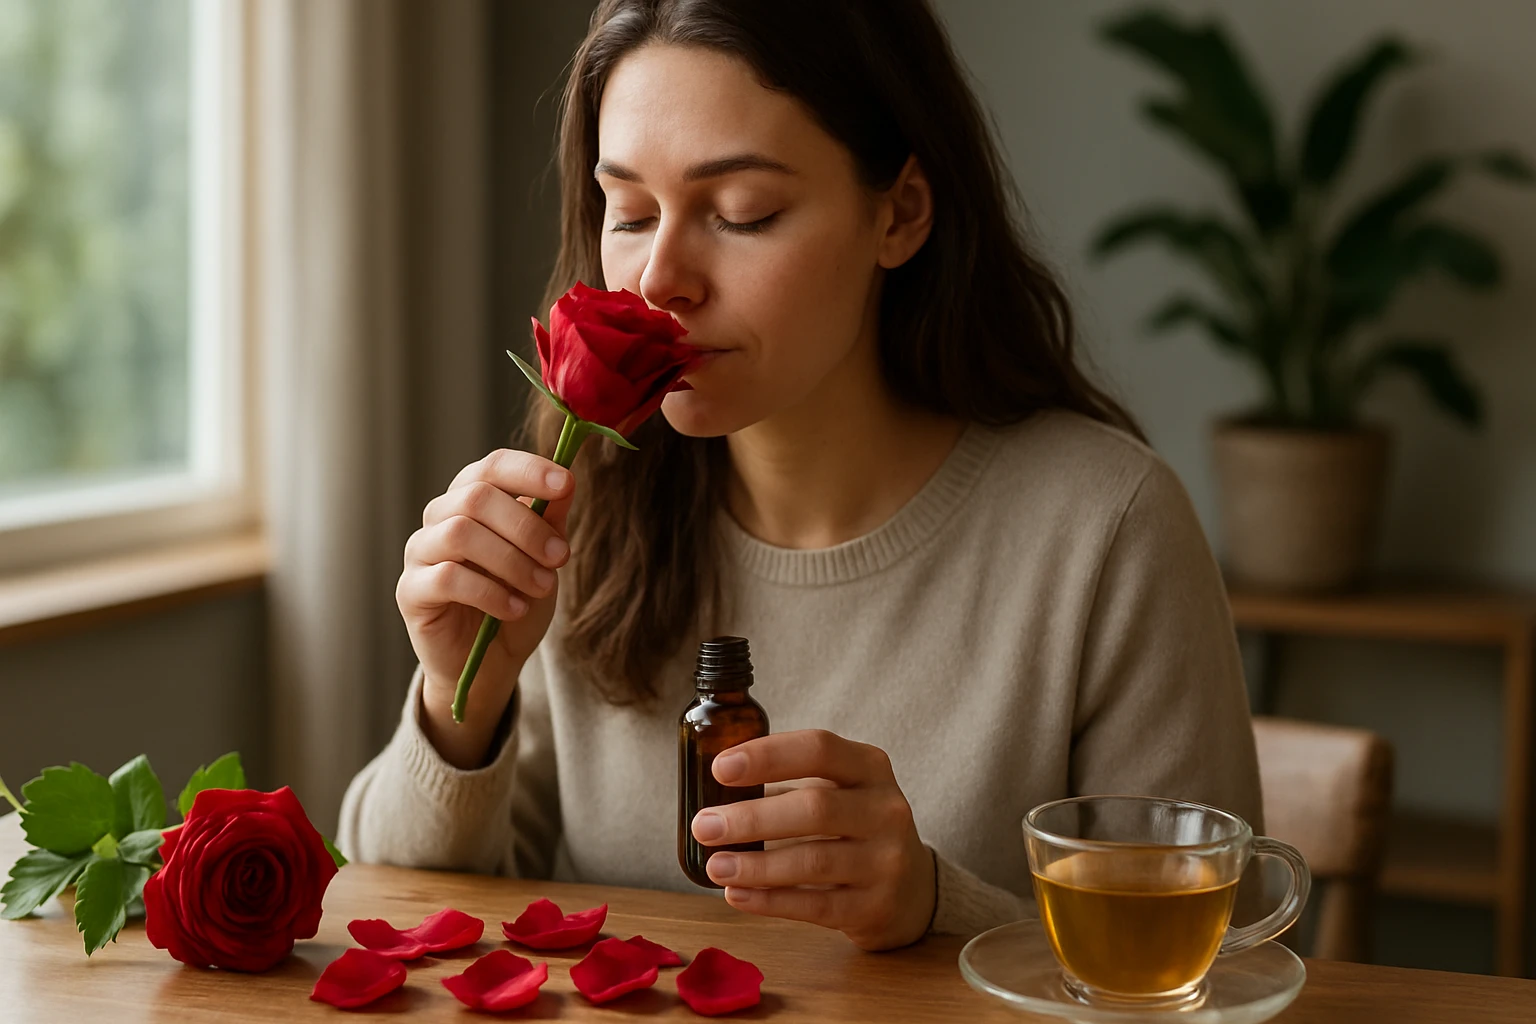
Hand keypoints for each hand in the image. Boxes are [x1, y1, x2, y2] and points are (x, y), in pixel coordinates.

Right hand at [397, 449, 574, 764]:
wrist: (491, 663)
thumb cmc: (516, 602)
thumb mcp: (543, 560)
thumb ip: (550, 522)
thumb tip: (568, 482)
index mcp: (472, 498)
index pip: (493, 466)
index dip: (529, 470)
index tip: (566, 484)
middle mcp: (440, 517)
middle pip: (477, 497)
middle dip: (527, 526)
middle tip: (561, 557)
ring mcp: (421, 552)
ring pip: (460, 534)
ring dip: (511, 561)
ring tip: (541, 586)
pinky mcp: (411, 590)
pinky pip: (447, 577)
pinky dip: (490, 592)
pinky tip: (515, 609)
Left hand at [690, 730, 936, 950]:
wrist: (911, 888)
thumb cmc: (854, 827)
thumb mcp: (839, 791)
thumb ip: (788, 785)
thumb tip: (714, 796)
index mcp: (870, 767)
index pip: (819, 749)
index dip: (768, 755)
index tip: (720, 768)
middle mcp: (886, 809)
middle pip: (815, 808)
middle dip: (752, 818)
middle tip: (704, 826)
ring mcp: (886, 860)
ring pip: (813, 861)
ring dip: (756, 865)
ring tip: (715, 866)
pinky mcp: (876, 906)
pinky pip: (815, 905)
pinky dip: (770, 901)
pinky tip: (738, 895)